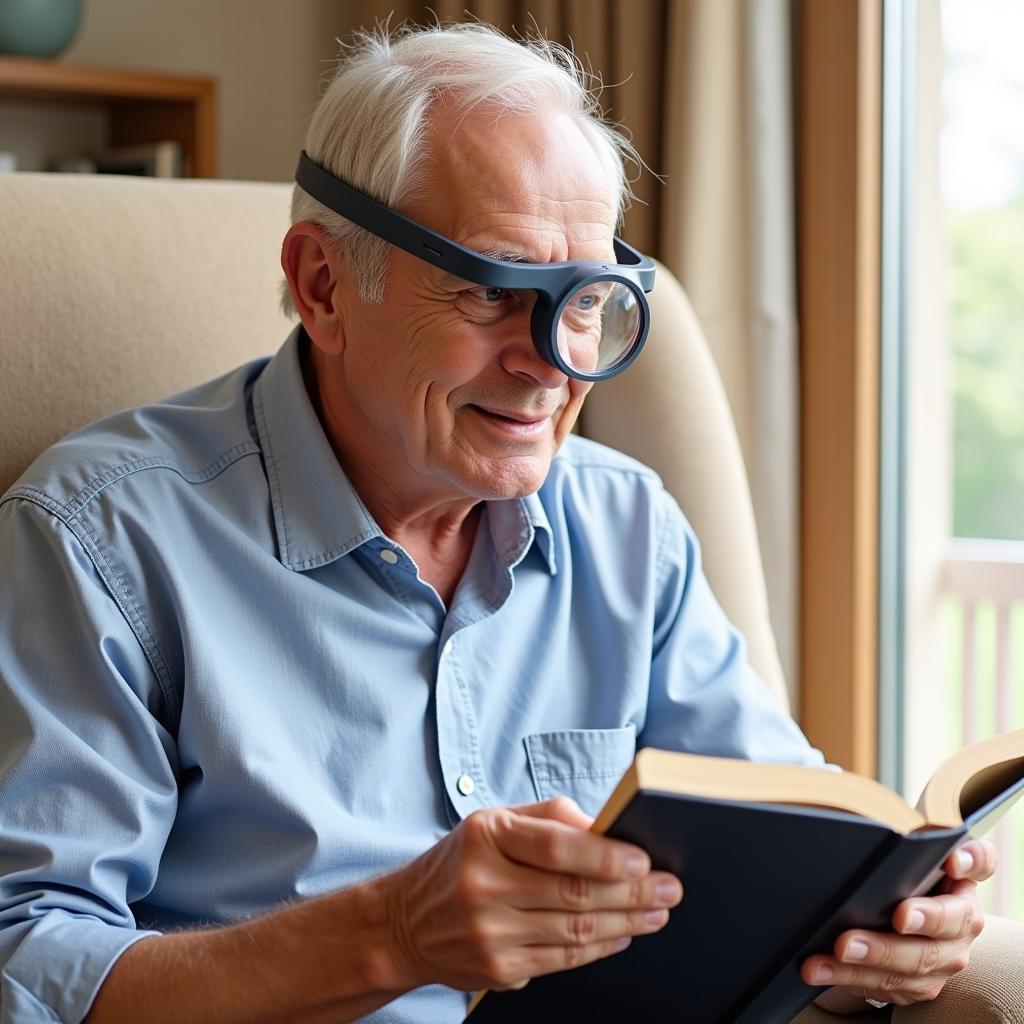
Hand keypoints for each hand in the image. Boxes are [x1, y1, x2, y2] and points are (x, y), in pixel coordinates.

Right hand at [376, 796, 682, 992]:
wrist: (405, 921)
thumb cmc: (460, 861)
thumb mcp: (493, 821)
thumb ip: (549, 817)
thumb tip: (604, 828)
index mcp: (485, 837)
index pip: (555, 846)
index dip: (605, 856)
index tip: (644, 859)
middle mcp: (484, 885)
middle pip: (573, 893)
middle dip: (632, 893)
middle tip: (669, 888)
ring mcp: (490, 934)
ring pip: (575, 931)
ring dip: (626, 923)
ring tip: (657, 912)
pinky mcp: (498, 970)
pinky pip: (563, 960)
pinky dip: (600, 948)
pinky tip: (623, 935)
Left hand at [805, 838, 996, 1012]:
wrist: (890, 921)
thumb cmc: (890, 877)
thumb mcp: (896, 857)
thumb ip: (892, 844)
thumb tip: (860, 830)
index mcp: (960, 877)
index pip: (980, 860)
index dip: (970, 859)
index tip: (952, 860)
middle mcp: (963, 919)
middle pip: (951, 921)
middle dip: (924, 918)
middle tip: (897, 916)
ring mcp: (945, 956)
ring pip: (916, 960)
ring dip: (875, 955)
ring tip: (841, 948)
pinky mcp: (921, 984)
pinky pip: (888, 984)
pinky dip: (849, 976)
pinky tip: (822, 968)